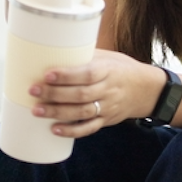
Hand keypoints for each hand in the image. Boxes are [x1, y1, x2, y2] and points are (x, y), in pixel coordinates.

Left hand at [28, 49, 166, 137]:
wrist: (148, 90)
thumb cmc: (122, 68)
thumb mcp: (108, 57)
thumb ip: (85, 57)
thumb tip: (54, 50)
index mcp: (108, 70)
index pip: (87, 73)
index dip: (67, 76)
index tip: (47, 74)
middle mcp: (108, 90)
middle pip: (80, 95)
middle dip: (55, 94)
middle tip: (33, 92)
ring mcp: (108, 107)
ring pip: (82, 113)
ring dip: (58, 113)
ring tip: (37, 111)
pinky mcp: (106, 120)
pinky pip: (89, 128)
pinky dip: (72, 131)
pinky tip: (55, 130)